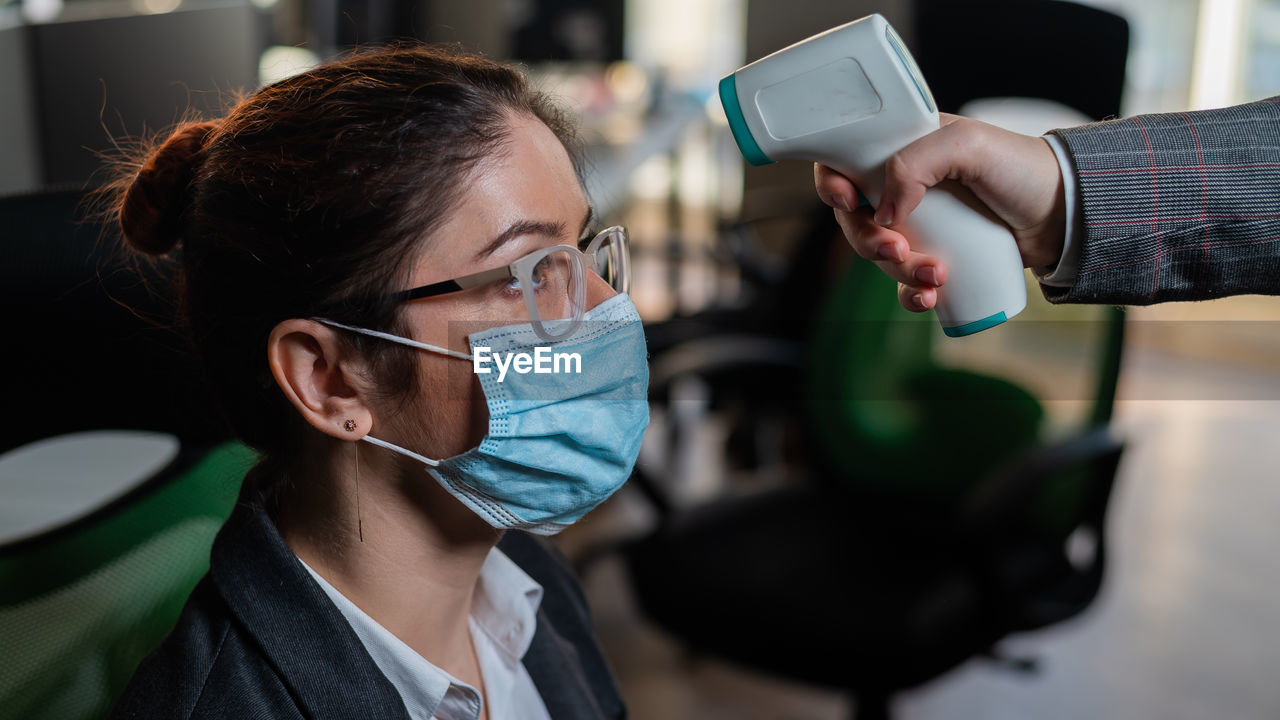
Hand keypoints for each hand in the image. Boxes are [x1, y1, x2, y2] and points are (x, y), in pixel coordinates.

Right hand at [814, 114, 1067, 311]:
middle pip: (857, 219)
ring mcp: (922, 226)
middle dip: (869, 241)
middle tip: (897, 251)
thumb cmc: (1021, 168)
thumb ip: (916, 162)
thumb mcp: (967, 145)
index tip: (847, 200)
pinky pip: (906, 283)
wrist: (1065, 215)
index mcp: (904, 150)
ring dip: (897, 273)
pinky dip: (912, 294)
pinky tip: (930, 296)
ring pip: (881, 255)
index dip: (833, 182)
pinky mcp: (938, 257)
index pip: (847, 160)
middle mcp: (905, 187)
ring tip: (936, 276)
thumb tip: (884, 209)